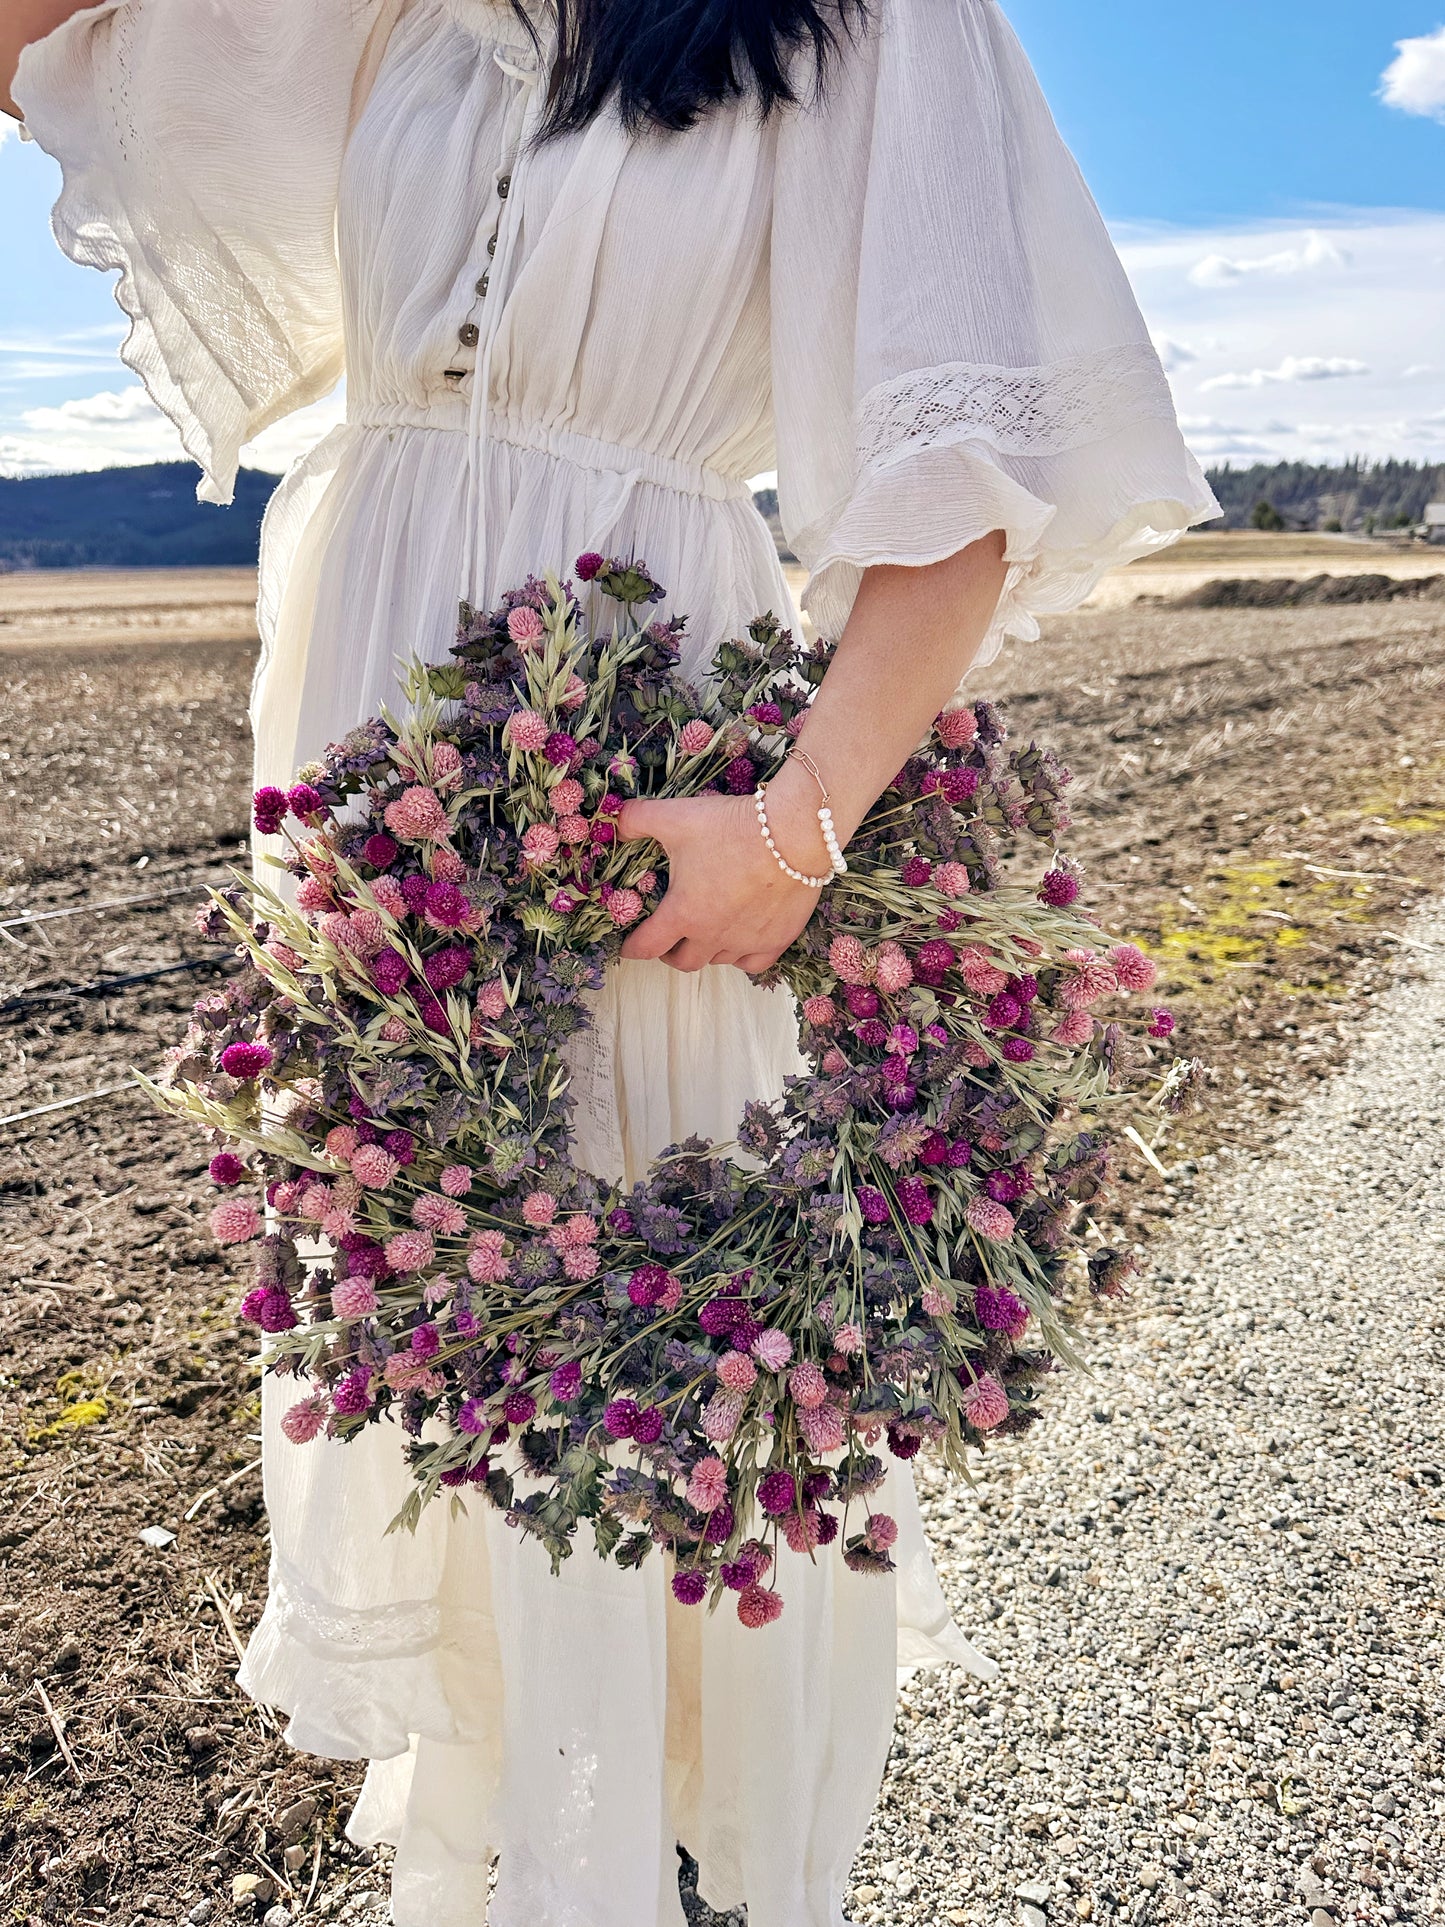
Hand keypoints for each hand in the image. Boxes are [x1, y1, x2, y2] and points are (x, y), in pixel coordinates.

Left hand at [616, 778, 826, 973]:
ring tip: (704, 934)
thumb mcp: (675, 817)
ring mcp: (746, 942)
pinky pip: (752, 964)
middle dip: (668, 953)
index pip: (646, 946)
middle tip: (667, 939)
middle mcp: (712, 936)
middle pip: (682, 962)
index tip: (627, 947)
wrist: (793, 833)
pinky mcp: (777, 940)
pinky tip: (739, 942)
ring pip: (717, 962)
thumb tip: (614, 824)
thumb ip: (636, 820)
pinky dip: (740, 957)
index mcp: (683, 913)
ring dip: (705, 952)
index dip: (631, 948)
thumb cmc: (732, 827)